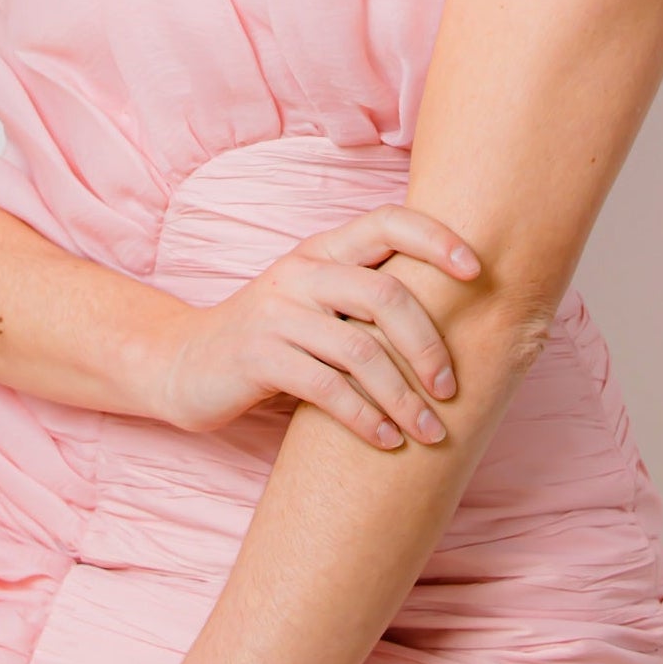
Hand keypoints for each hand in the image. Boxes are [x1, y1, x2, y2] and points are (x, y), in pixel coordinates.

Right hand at [153, 204, 480, 450]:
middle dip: (429, 344)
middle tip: (451, 388)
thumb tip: (458, 322)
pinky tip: (386, 442)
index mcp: (323, 250)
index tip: (478, 272)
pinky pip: (327, 388)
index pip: (388, 221)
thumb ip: (365, 303)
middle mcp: (302, 271)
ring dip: (404, 397)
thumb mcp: (317, 305)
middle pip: (386, 292)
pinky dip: (365, 419)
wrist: (184, 363)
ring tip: (430, 432)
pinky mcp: (260, 356)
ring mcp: (278, 312)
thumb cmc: (271, 340)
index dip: (437, 239)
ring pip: (361, 349)